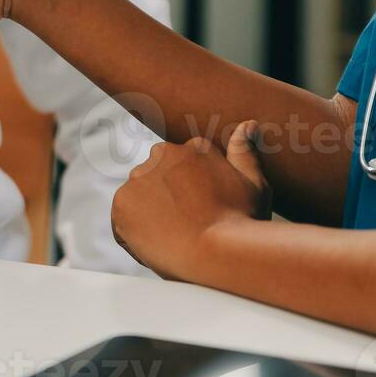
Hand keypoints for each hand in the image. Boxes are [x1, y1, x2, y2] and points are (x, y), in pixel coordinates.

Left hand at [111, 122, 272, 281]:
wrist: (219, 252)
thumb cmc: (241, 221)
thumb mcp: (254, 183)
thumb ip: (244, 152)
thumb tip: (247, 124)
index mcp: (193, 147)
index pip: (183, 167)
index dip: (192, 195)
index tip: (202, 212)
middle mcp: (162, 154)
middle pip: (157, 178)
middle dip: (167, 199)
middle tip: (186, 226)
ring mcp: (139, 177)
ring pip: (139, 198)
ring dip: (149, 214)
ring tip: (174, 237)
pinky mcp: (121, 202)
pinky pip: (122, 219)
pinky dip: (134, 233)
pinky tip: (158, 244)